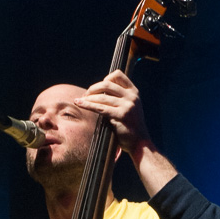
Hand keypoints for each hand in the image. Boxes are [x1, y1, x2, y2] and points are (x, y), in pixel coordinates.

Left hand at [75, 70, 176, 195]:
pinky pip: (100, 108)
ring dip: (88, 98)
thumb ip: (119, 98)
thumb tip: (98, 90)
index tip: (98, 88)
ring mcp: (127, 106)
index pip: (118, 75)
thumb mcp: (129, 107)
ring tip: (80, 101)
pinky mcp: (121, 115)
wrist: (139, 142)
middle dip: (93, 88)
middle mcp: (131, 96)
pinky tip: (80, 104)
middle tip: (85, 95)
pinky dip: (88, 105)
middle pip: (107, 84)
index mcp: (134, 92)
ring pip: (102, 96)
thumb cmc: (131, 126)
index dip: (105, 79)